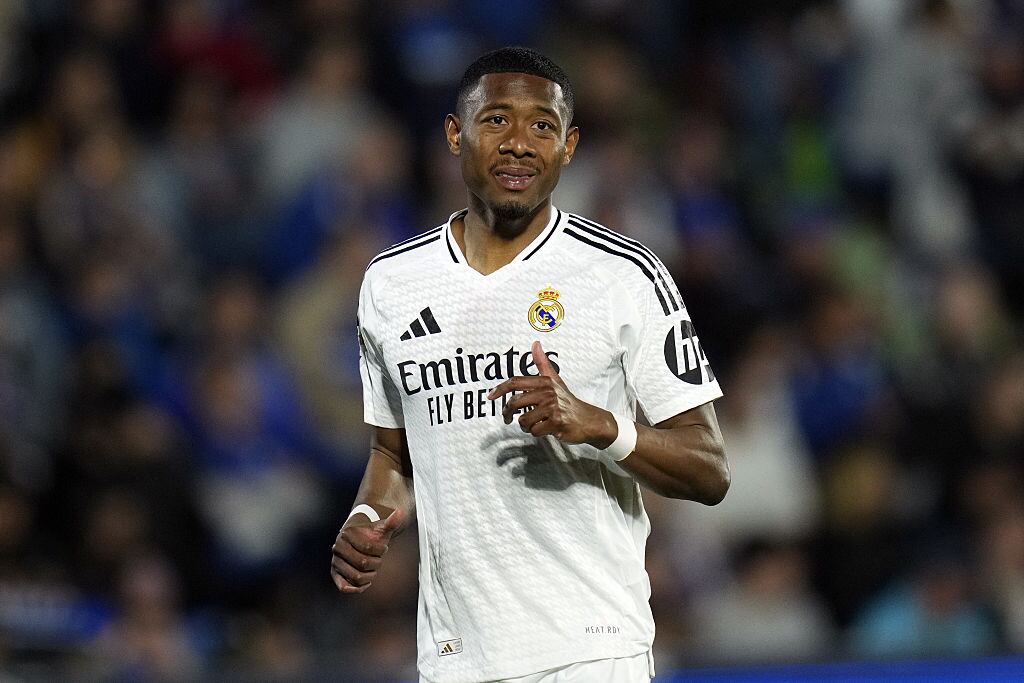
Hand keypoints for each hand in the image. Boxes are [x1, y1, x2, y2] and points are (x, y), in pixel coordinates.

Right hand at [331, 507, 404, 593]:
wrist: (360, 537)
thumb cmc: (371, 532)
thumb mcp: (382, 526)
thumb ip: (391, 521)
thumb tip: (400, 512)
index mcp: (347, 534)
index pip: (368, 547)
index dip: (381, 550)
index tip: (384, 547)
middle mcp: (338, 548)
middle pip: (363, 563)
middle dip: (376, 563)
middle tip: (379, 560)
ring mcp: (336, 561)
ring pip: (355, 577)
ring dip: (369, 577)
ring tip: (373, 570)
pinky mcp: (336, 573)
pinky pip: (344, 587)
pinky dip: (357, 588)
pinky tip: (366, 582)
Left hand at [488, 341, 615, 447]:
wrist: (589, 420)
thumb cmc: (568, 401)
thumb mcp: (555, 380)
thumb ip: (542, 363)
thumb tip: (535, 343)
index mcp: (544, 382)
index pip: (516, 382)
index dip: (500, 389)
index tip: (490, 397)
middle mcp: (548, 392)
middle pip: (515, 402)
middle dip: (507, 413)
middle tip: (507, 418)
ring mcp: (552, 407)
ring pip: (523, 420)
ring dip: (526, 426)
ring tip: (535, 424)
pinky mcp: (556, 422)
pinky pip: (534, 431)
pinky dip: (537, 433)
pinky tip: (545, 429)